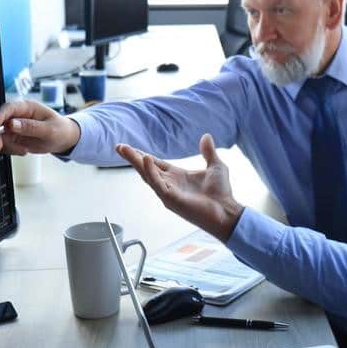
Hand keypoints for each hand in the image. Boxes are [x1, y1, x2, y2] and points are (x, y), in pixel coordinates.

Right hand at [0, 99, 80, 155]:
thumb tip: (11, 125)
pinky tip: (24, 151)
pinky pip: (4, 145)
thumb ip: (31, 127)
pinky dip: (11, 150)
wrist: (63, 139)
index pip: (8, 108)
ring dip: (7, 146)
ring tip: (24, 150)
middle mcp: (17, 115)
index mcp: (27, 107)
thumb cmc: (60, 130)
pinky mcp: (13, 137)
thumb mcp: (49, 130)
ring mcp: (13, 126)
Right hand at [118, 134, 244, 240]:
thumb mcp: (216, 166)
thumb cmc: (221, 194)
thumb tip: (206, 136)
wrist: (228, 211)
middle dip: (132, 157)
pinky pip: (157, 184)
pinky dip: (151, 172)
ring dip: (135, 162)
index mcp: (177, 177)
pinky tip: (145, 159)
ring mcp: (169, 192)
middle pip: (146, 168)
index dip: (143, 156)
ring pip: (147, 175)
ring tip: (124, 149)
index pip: (156, 164)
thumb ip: (208, 152)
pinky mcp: (171, 199)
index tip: (130, 148)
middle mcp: (170, 184)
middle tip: (119, 146)